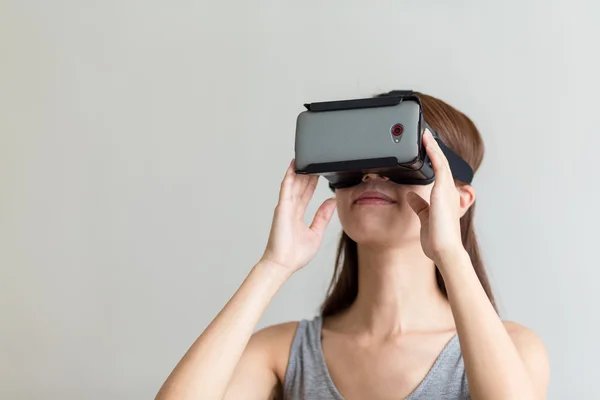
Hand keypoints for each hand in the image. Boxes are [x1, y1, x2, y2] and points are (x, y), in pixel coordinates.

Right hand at [260, 160, 336, 273]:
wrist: (283, 264)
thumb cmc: (295, 254)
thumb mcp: (316, 233)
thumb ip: (323, 217)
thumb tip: (331, 202)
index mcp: (297, 215)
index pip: (307, 194)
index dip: (312, 182)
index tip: (319, 173)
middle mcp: (290, 209)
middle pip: (300, 186)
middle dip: (307, 173)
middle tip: (315, 160)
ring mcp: (285, 207)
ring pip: (294, 183)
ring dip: (299, 171)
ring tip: (305, 158)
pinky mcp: (282, 207)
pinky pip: (286, 188)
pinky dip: (289, 176)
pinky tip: (293, 166)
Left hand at [406, 130, 465, 264]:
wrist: (444, 250)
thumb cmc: (437, 239)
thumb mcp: (424, 217)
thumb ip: (418, 205)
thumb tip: (410, 195)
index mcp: (444, 197)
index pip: (439, 173)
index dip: (433, 159)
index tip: (426, 148)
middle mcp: (448, 191)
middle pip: (441, 164)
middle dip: (433, 149)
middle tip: (425, 135)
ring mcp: (447, 190)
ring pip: (441, 162)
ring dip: (433, 147)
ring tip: (425, 134)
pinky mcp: (442, 191)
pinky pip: (439, 167)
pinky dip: (433, 153)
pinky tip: (427, 143)